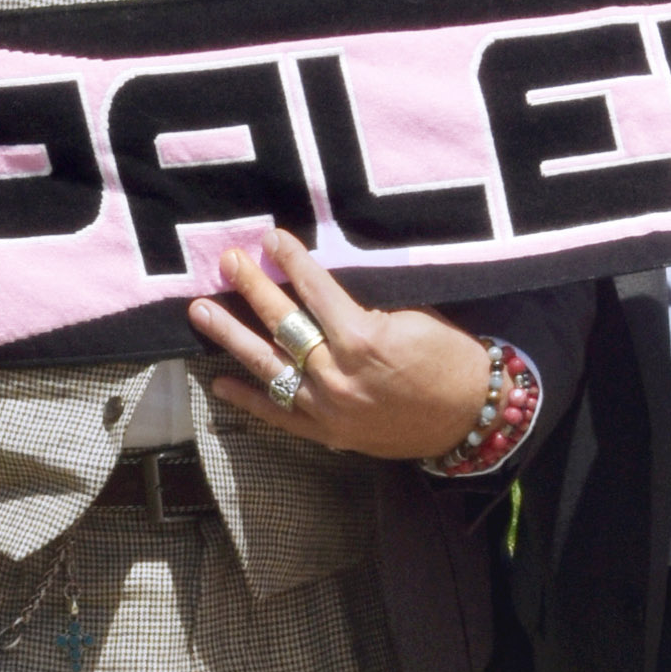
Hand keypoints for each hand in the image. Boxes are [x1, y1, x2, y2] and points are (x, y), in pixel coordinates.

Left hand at [192, 237, 496, 460]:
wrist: (470, 417)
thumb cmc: (449, 359)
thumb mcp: (412, 317)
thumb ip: (363, 305)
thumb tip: (319, 284)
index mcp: (362, 338)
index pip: (314, 291)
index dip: (291, 261)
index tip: (270, 238)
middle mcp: (337, 374)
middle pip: (282, 324)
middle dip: (252, 288)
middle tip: (226, 262)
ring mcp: (328, 407)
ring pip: (268, 367)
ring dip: (231, 336)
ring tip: (200, 311)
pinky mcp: (327, 433)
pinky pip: (277, 414)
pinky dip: (247, 399)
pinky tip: (219, 382)